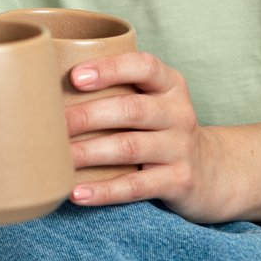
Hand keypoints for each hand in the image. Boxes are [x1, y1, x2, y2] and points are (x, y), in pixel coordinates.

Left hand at [62, 51, 227, 222]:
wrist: (214, 172)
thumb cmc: (161, 129)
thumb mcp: (153, 101)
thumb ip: (117, 90)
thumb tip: (46, 85)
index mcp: (169, 85)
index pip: (143, 67)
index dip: (110, 69)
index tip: (75, 77)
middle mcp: (178, 113)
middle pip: (131, 109)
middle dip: (88, 116)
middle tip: (53, 124)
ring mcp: (180, 148)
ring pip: (130, 147)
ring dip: (90, 153)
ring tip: (59, 158)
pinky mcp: (179, 181)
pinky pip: (137, 186)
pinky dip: (105, 191)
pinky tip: (77, 193)